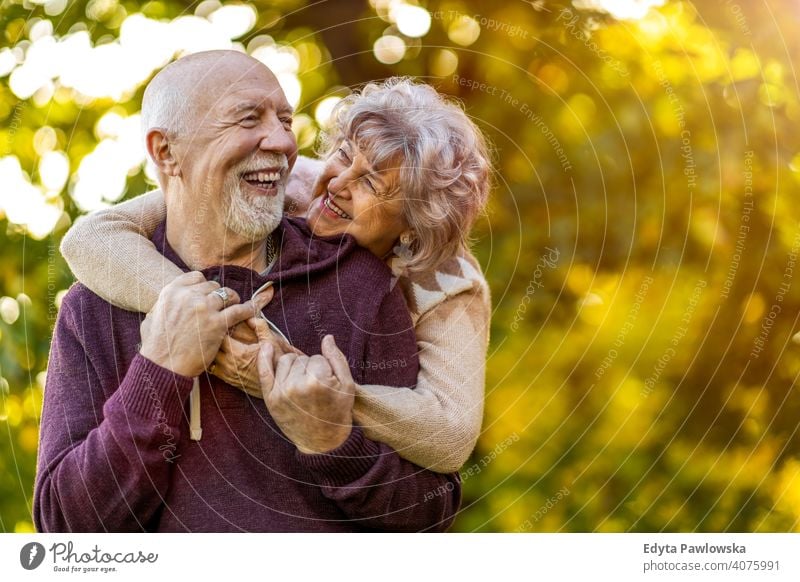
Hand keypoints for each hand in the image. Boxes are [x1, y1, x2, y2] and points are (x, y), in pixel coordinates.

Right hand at [139, 271, 262, 376]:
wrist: (162, 367)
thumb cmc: (155, 348)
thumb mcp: (152, 318)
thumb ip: (163, 305)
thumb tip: (171, 301)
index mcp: (171, 292)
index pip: (197, 277)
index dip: (205, 285)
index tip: (208, 293)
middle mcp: (188, 296)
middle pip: (214, 286)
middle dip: (219, 295)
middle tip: (221, 306)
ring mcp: (204, 308)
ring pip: (228, 295)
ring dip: (233, 300)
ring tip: (236, 307)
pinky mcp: (217, 323)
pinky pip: (240, 310)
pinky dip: (248, 309)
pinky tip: (252, 311)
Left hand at [212, 316, 303, 397]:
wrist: (279, 386)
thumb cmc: (277, 363)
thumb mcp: (272, 342)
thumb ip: (260, 327)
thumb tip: (250, 317)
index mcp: (239, 353)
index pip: (220, 335)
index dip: (221, 325)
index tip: (225, 320)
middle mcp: (230, 364)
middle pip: (212, 346)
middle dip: (213, 336)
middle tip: (218, 328)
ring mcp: (227, 373)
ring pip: (210, 358)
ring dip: (212, 349)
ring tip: (216, 340)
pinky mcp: (228, 380)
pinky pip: (212, 369)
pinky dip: (213, 360)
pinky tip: (219, 353)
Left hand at [256, 334, 354, 453]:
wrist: (324, 442)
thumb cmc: (338, 412)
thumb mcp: (347, 385)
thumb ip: (337, 358)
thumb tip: (327, 337)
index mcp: (317, 381)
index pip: (317, 358)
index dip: (324, 367)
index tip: (327, 384)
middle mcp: (296, 385)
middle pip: (301, 358)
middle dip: (309, 367)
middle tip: (315, 386)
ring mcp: (281, 392)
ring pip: (285, 361)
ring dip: (294, 366)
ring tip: (302, 382)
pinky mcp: (270, 399)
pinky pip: (264, 371)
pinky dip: (264, 357)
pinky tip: (266, 346)